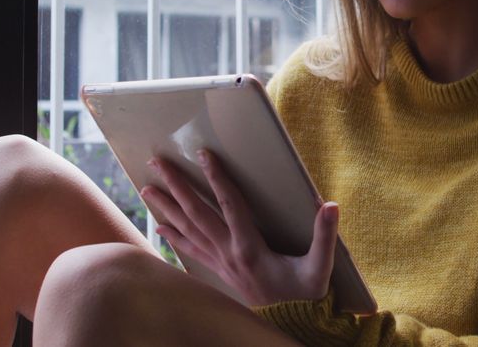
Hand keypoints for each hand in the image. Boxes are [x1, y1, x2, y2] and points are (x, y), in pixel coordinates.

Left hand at [138, 149, 338, 305]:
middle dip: (176, 186)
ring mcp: (221, 262)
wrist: (290, 323)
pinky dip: (174, 236)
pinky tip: (160, 225)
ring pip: (188, 229)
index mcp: (251, 247)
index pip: (230, 204)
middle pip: (197, 213)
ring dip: (167, 207)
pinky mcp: (220, 270)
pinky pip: (191, 249)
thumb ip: (324, 236)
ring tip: (147, 188)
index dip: (217, 177)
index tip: (204, 154)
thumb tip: (330, 205)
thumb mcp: (320, 267)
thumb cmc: (304, 294)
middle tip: (157, 162)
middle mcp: (229, 252)